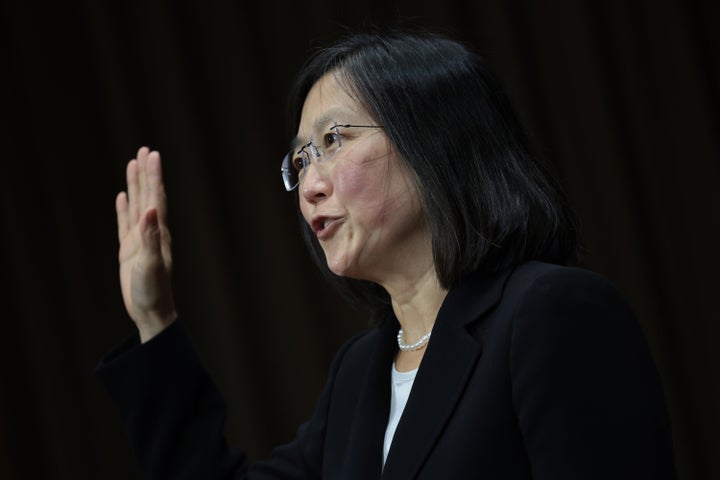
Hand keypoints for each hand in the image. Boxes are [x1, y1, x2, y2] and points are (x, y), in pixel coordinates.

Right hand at [116, 146, 176, 341]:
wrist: (151, 311)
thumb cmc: (153, 291)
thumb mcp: (150, 264)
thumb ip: (150, 237)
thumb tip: (151, 210)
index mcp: (158, 232)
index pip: (156, 197)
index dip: (154, 176)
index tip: (152, 154)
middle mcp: (151, 232)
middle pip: (148, 195)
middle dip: (146, 173)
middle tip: (145, 150)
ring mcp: (140, 239)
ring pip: (136, 205)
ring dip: (135, 185)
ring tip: (133, 164)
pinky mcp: (129, 250)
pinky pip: (125, 222)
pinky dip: (124, 207)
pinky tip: (123, 196)